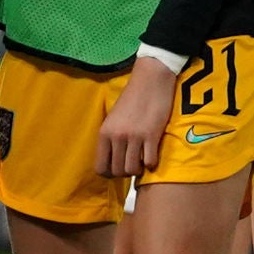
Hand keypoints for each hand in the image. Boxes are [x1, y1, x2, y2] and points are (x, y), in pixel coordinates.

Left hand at [96, 54, 176, 179]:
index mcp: (104, 133)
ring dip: (139, 169)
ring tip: (142, 159)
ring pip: (132, 170)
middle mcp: (117, 137)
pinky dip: (152, 162)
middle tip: (133, 163)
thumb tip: (113, 159)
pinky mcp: (151, 135)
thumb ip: (111, 137)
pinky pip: (150, 162)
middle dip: (125, 172)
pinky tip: (152, 154)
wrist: (151, 80)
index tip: (118, 168)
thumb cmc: (132, 98)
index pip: (100, 167)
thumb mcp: (113, 118)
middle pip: (117, 171)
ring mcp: (134, 137)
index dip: (110, 173)